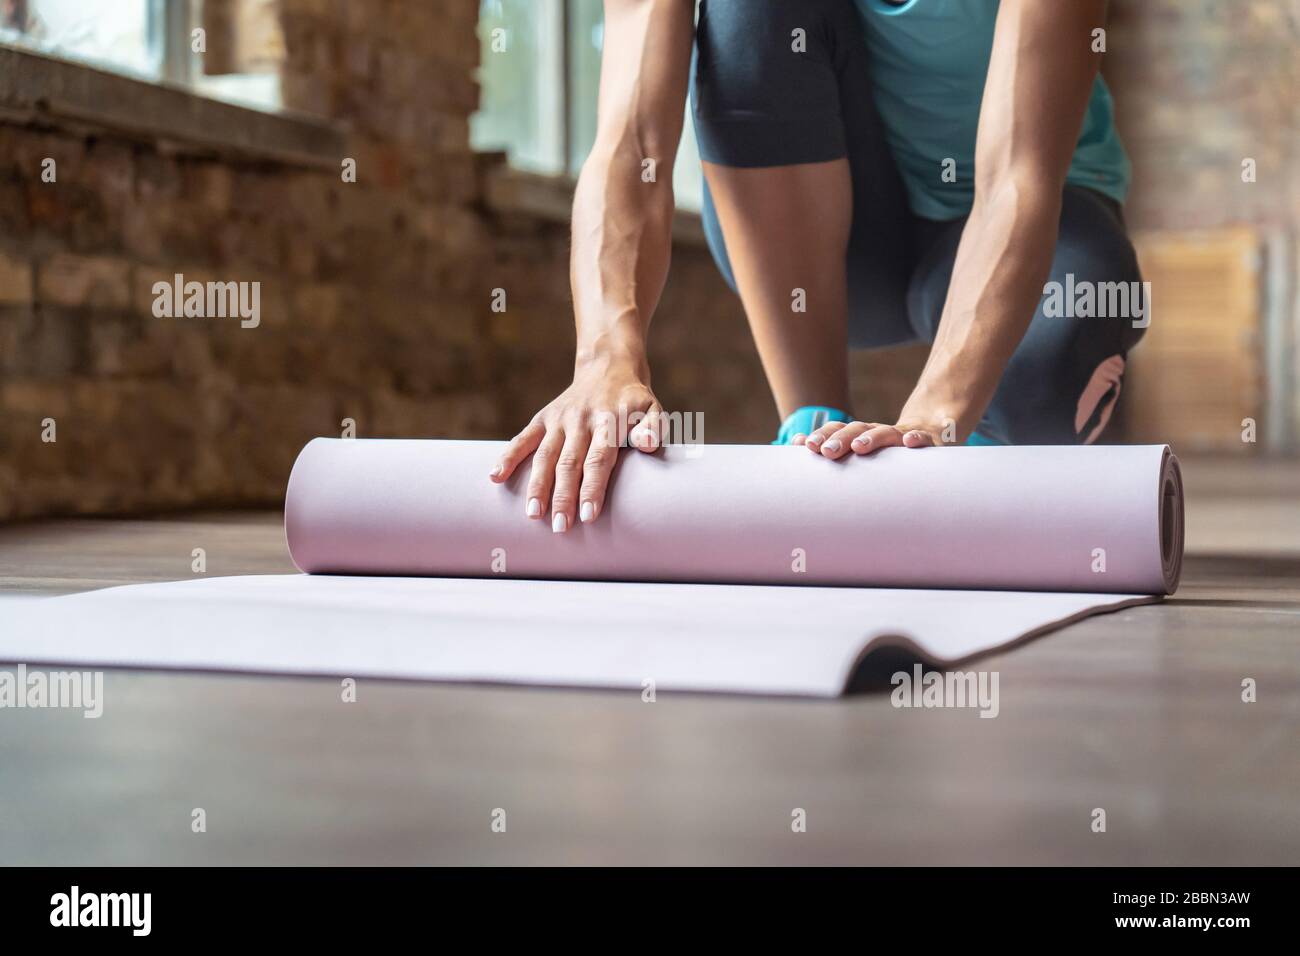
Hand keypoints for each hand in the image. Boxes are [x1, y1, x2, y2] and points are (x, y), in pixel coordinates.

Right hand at [488, 359, 661, 531]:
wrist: (608, 367)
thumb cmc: (634, 401)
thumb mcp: (652, 408)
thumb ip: (653, 427)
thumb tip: (647, 444)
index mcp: (608, 420)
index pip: (598, 458)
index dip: (592, 487)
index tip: (588, 515)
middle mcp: (580, 420)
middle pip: (569, 463)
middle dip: (563, 496)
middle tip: (560, 527)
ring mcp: (559, 419)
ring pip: (544, 456)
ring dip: (537, 486)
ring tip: (533, 515)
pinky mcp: (543, 418)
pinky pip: (523, 439)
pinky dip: (508, 456)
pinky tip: (495, 477)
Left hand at [795, 415, 953, 458]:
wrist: (926, 436)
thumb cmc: (884, 454)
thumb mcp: (859, 453)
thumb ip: (831, 449)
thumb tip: (794, 442)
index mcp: (860, 434)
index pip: (838, 429)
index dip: (822, 435)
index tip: (806, 445)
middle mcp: (878, 432)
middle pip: (857, 429)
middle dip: (840, 438)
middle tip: (827, 451)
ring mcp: (902, 436)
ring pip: (886, 433)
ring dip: (872, 438)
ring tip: (859, 447)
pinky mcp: (927, 442)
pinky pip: (923, 439)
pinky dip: (917, 439)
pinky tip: (910, 444)